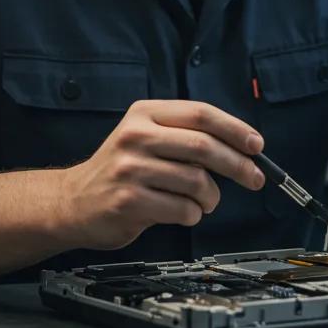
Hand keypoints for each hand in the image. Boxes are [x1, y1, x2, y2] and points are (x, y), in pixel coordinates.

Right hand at [51, 100, 265, 250]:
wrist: (72, 202)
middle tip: (254, 178)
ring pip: (196, 180)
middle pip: (203, 146)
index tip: (256, 145)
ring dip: (212, 196)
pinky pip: (182, 208)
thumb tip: (242, 146)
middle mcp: (136, 136)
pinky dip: (193, 214)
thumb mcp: (145, 137)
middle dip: (238, 164)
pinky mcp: (129, 200)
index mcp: (144, 114)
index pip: (200, 113)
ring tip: (206, 201)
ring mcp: (130, 169)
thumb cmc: (120, 170)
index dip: (235, 129)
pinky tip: (184, 212)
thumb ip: (185, 135)